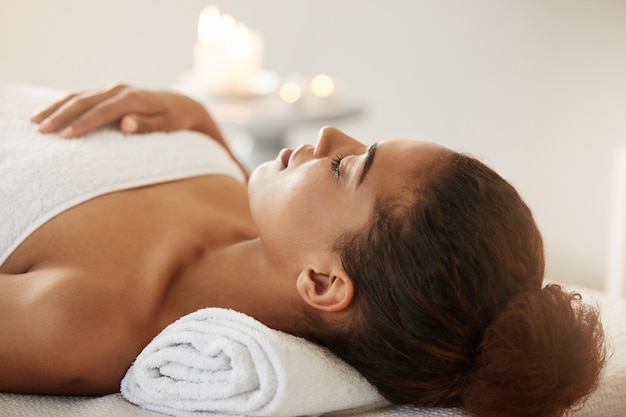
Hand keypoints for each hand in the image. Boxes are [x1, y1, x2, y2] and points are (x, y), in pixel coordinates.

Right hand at [30, 84, 218, 138]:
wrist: (181, 104)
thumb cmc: (175, 120)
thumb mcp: (167, 125)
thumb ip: (147, 126)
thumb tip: (126, 123)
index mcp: (132, 98)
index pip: (102, 112)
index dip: (83, 124)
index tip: (65, 136)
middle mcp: (119, 89)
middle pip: (84, 101)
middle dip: (61, 115)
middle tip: (41, 130)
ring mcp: (112, 89)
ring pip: (78, 96)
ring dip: (56, 107)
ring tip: (35, 121)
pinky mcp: (108, 92)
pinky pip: (82, 96)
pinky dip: (63, 103)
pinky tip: (48, 112)